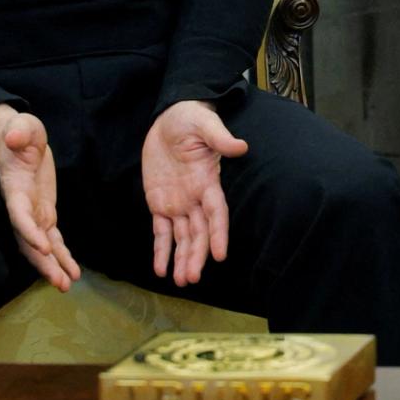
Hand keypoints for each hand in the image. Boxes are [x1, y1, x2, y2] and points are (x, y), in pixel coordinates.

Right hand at [0, 104, 79, 291]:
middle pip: (28, 239)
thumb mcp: (22, 125)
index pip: (19, 213)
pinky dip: (62, 256)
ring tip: (66, 285)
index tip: (43, 245)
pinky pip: (53, 238)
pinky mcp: (44, 212)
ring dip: (53, 266)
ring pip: (41, 245)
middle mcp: (21, 205)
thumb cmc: (19, 130)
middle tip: (59, 282)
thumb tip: (15, 136)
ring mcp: (33, 211)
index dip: (28, 230)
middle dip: (43, 261)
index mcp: (15, 188)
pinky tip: (73, 273)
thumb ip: (20, 131)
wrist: (16, 136)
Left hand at [141, 99, 245, 287]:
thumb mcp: (204, 124)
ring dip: (183, 259)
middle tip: (191, 277)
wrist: (168, 119)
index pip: (216, 213)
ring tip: (180, 281)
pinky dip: (161, 250)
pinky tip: (161, 269)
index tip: (221, 255)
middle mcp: (195, 198)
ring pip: (182, 238)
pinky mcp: (159, 203)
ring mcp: (178, 203)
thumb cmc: (190, 118)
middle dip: (197, 255)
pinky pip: (161, 231)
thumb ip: (219, 138)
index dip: (219, 234)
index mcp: (207, 181)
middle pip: (199, 233)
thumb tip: (240, 147)